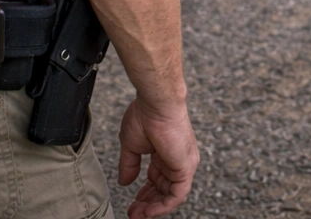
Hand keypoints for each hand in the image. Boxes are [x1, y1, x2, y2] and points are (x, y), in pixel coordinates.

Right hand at [118, 97, 198, 218]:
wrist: (156, 104)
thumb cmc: (144, 115)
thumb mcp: (131, 144)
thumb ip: (129, 164)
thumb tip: (124, 182)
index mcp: (165, 151)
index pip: (157, 179)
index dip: (145, 193)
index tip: (132, 202)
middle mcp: (176, 159)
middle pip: (163, 189)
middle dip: (148, 203)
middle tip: (133, 213)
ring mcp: (183, 164)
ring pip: (171, 195)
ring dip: (154, 208)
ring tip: (137, 215)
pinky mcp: (186, 168)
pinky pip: (177, 195)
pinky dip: (163, 206)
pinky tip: (149, 211)